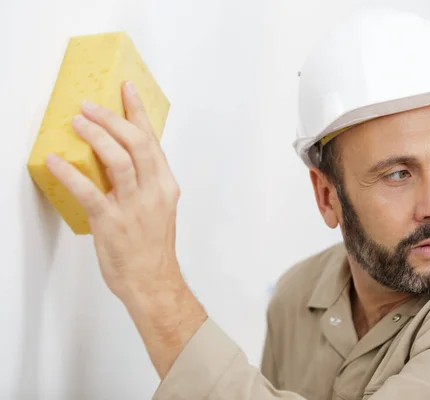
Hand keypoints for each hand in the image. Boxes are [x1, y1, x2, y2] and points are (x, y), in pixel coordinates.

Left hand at [47, 81, 181, 301]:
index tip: (127, 89)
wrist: (152, 281)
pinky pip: (89, 192)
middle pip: (136, 143)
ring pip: (118, 160)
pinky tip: (55, 160)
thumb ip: (144, 182)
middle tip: (91, 105)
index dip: (138, 112)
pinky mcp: (112, 223)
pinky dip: (70, 173)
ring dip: (96, 136)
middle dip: (112, 118)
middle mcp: (153, 191)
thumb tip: (120, 158)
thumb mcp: (158, 208)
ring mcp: (134, 207)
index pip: (152, 141)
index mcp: (165, 186)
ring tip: (78, 122)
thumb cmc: (153, 247)